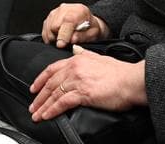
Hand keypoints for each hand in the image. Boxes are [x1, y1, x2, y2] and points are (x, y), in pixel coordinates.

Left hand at [28, 47, 146, 121]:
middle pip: (50, 83)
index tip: (34, 88)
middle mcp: (74, 68)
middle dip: (39, 96)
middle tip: (32, 106)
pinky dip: (52, 110)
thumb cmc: (120, 72)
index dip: (40, 79)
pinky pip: (62, 103)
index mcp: (77, 59)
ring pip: (54, 94)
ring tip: (36, 114)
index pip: (52, 69)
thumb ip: (86, 54)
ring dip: (43, 106)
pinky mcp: (82, 93)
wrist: (131, 81)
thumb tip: (76, 49)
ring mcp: (77, 81)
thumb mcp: (100, 57)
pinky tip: (47, 115)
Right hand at [41, 3, 108, 47]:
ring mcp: (57, 11)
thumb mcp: (92, 33)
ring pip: (48, 27)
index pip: (67, 21)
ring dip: (53, 36)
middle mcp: (66, 8)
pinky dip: (49, 35)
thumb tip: (72, 39)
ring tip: (63, 38)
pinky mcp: (50, 16)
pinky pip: (45, 27)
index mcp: (78, 11)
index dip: (63, 34)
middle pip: (54, 25)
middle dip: (59, 37)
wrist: (88, 22)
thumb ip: (82, 36)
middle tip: (67, 41)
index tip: (61, 44)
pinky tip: (57, 36)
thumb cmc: (90, 27)